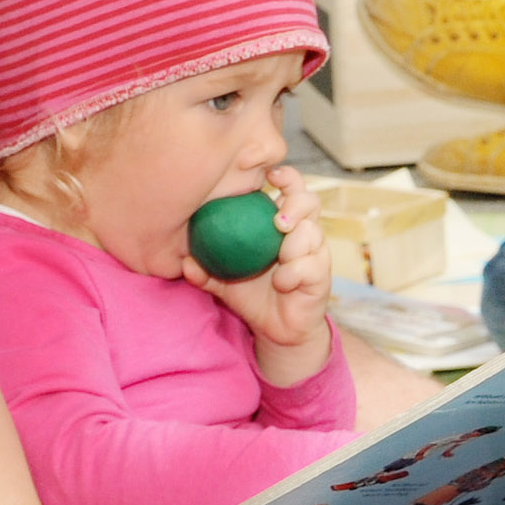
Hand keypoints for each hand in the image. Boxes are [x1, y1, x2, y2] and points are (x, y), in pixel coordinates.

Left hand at [185, 167, 333, 385]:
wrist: (275, 330)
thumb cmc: (251, 294)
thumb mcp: (223, 280)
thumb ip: (205, 269)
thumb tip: (183, 261)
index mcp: (282, 224)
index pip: (291, 189)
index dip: (286, 177)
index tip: (270, 175)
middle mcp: (303, 234)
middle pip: (311, 202)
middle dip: (296, 204)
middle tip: (278, 221)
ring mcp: (315, 254)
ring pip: (313, 233)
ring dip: (294, 242)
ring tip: (279, 257)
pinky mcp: (321, 277)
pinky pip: (311, 266)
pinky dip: (293, 272)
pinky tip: (280, 282)